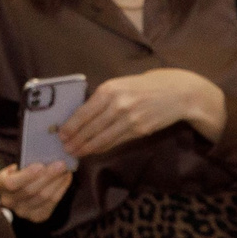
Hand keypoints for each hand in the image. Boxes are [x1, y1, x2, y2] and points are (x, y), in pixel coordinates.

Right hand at [0, 160, 74, 222]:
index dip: (27, 175)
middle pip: (31, 191)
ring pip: (44, 197)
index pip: (11, 183)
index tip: (40, 165)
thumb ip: (25, 162)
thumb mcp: (16, 166)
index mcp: (0, 185)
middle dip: (48, 176)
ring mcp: (23, 212)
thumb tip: (43, 154)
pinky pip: (52, 203)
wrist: (19, 191)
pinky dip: (61, 189)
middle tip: (61, 164)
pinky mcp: (37, 216)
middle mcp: (9, 201)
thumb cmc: (18, 173)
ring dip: (57, 182)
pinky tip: (66, 178)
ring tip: (66, 170)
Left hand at [60, 69, 226, 158]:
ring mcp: (129, 119)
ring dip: (87, 148)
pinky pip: (116, 141)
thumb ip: (103, 98)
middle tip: (65, 149)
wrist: (175, 92)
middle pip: (90, 128)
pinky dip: (103, 147)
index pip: (83, 112)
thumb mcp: (121, 84)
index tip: (61, 135)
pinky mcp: (139, 130)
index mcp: (109, 90)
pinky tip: (95, 150)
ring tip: (76, 153)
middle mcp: (117, 104)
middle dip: (76, 140)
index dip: (71, 126)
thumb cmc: (144, 86)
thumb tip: (81, 115)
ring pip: (102, 138)